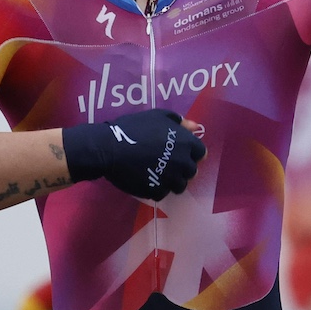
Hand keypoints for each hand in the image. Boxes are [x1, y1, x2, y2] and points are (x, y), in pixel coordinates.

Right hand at [62, 109, 206, 200]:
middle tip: (166, 163)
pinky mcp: (157, 191)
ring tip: (157, 173)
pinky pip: (163, 193)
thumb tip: (196, 127)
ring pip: (180, 185)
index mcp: (187, 144)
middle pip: (191, 171)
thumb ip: (181, 122)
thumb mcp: (158, 116)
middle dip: (182, 168)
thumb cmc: (134, 128)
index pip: (201, 153)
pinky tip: (146, 179)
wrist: (109, 148)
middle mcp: (183, 163)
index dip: (191, 153)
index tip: (178, 152)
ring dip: (171, 180)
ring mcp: (171, 179)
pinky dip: (157, 188)